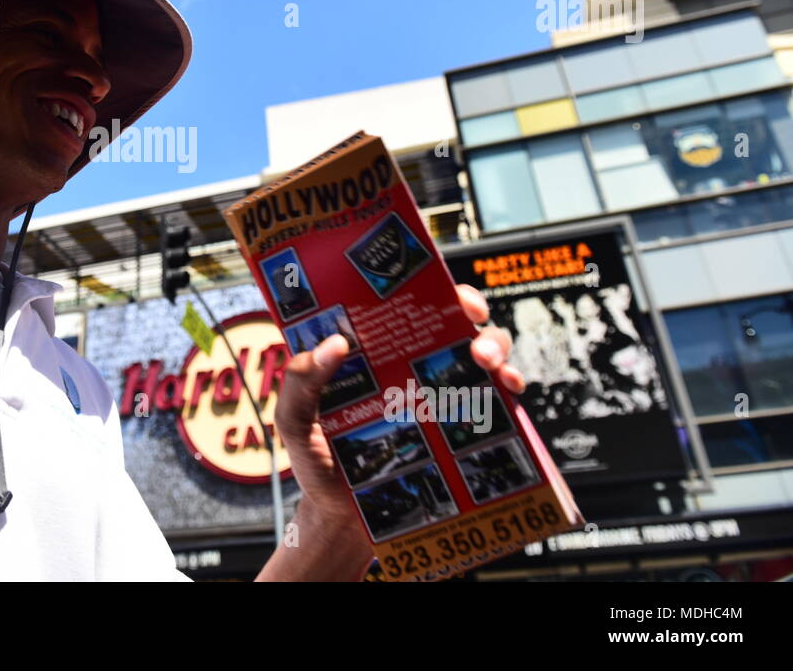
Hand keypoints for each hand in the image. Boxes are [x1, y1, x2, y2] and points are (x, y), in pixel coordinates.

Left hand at [274, 283, 521, 532]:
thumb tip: (334, 345)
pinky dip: (510, 387)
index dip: (422, 283)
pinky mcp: (463, 427)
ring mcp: (440, 395)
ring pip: (481, 353)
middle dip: (469, 308)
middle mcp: (410, 366)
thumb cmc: (317, 464)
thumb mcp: (295, 422)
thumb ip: (301, 384)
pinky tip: (508, 389)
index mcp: (371, 353)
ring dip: (495, 344)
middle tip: (469, 318)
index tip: (435, 282)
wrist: (344, 522)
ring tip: (487, 360)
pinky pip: (496, 399)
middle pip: (450, 319)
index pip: (400, 304)